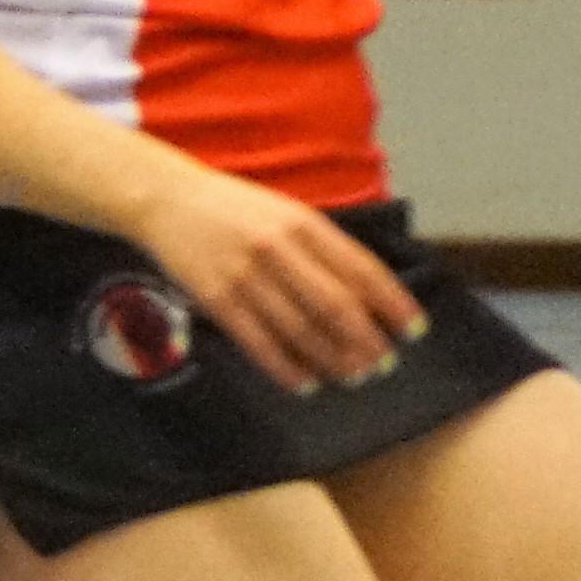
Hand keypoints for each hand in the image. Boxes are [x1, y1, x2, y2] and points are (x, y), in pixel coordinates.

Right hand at [126, 164, 426, 396]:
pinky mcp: (215, 298)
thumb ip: (322, 248)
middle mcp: (276, 248)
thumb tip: (367, 296)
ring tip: (351, 377)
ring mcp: (244, 274)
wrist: (165, 198)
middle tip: (382, 364)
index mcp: (303, 223)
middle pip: (335, 305)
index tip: (414, 331)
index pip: (361, 270)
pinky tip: (304, 381)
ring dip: (331, 359)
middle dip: (366, 340)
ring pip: (299, 329)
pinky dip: (285, 367)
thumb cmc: (233, 209)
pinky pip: (258, 342)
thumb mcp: (285, 213)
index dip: (393, 304)